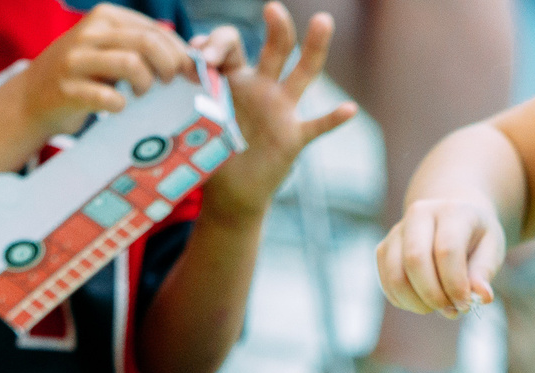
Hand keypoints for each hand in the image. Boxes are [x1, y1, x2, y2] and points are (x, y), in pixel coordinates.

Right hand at [8, 3, 194, 148]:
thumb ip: (138, 47)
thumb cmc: (80, 76)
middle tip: (169, 84)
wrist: (30, 99)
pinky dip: (120, 105)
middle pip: (147, 43)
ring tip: (142, 94)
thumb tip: (186, 57)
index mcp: (104, 18)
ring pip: (131, 64)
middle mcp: (90, 33)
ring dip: (146, 84)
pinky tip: (119, 108)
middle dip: (169, 66)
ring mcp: (77, 61)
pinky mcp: (68, 90)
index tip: (191, 74)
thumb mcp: (106, 49)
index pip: (154, 30)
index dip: (179, 53)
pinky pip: (107, 96)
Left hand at [194, 6, 357, 222]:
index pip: (232, 46)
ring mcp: (282, 111)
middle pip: (276, 48)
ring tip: (322, 20)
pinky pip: (316, 127)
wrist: (230, 192)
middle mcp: (263, 87)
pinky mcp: (293, 138)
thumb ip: (192, 99)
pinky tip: (349, 110)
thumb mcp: (196, 122)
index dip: (217, 45)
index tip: (201, 55)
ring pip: (303, 74)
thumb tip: (185, 75)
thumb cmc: (212, 151)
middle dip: (276, 28)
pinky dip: (332, 120)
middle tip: (272, 8)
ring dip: (314, 47)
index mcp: (236, 78)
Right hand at [377, 194, 505, 317]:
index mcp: (451, 211)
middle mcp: (419, 214)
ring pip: (396, 276)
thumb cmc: (474, 238)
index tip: (465, 305)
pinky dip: (405, 302)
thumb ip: (484, 272)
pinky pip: (387, 284)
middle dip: (433, 295)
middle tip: (451, 311)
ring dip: (417, 303)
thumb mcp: (491, 249)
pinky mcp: (384, 249)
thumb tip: (482, 297)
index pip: (446, 250)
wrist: (451, 220)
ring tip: (438, 307)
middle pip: (415, 260)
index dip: (455, 284)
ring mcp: (397, 231)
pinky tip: (424, 302)